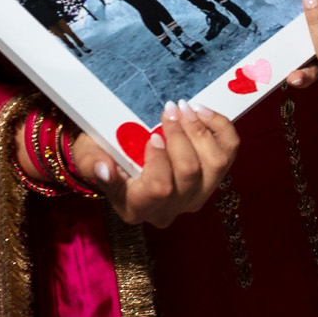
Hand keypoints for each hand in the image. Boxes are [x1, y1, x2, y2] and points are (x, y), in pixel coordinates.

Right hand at [72, 100, 238, 227]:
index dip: (160, 160)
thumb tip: (104, 169)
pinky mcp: (214, 176)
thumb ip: (92, 164)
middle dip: (182, 136)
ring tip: (185, 108)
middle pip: (190, 174)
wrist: (117, 156)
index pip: (159, 189)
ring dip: (201, 131)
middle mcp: (171, 208)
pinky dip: (220, 128)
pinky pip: (229, 152)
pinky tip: (202, 112)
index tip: (152, 136)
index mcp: (137, 208)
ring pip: (215, 165)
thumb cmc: (102, 155)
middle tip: (169, 109)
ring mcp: (197, 195)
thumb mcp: (88, 157)